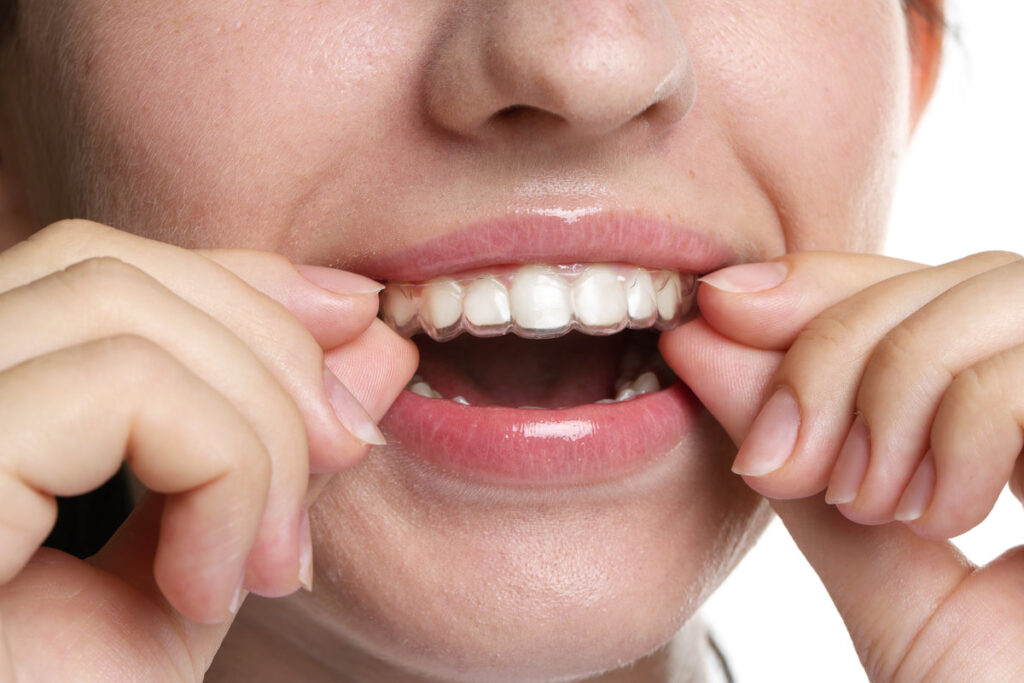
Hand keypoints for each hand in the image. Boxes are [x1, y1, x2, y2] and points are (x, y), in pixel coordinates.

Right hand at [0, 220, 416, 679]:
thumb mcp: (201, 551)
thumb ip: (274, 434)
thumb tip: (372, 331)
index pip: (101, 267)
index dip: (244, 281)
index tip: (359, 325)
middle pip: (109, 266)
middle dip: (269, 347)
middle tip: (346, 456)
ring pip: (121, 308)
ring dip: (253, 428)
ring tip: (271, 561)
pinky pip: (124, 391)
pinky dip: (218, 473)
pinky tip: (208, 587)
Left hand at [662, 251, 1023, 679]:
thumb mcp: (895, 591)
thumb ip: (812, 478)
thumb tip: (706, 350)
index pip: (920, 298)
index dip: (813, 289)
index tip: (707, 314)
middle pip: (953, 277)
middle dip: (834, 345)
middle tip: (775, 457)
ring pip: (994, 291)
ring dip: (895, 387)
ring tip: (870, 502)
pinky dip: (963, 423)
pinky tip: (941, 512)